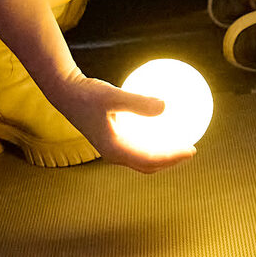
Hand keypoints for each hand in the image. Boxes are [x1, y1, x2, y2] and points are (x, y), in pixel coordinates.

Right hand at [40, 71, 193, 173]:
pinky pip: (137, 143)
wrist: (65, 92)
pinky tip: (162, 122)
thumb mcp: (112, 96)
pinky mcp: (112, 137)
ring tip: (180, 139)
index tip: (191, 149)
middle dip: (170, 160)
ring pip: (142, 156)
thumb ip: (138, 102)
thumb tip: (166, 106)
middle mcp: (113, 153)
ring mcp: (112, 147)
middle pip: (148, 164)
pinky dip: (152, 140)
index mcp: (114, 150)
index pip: (149, 161)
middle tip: (190, 149)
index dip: (172, 158)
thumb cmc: (86, 93)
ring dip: (162, 153)